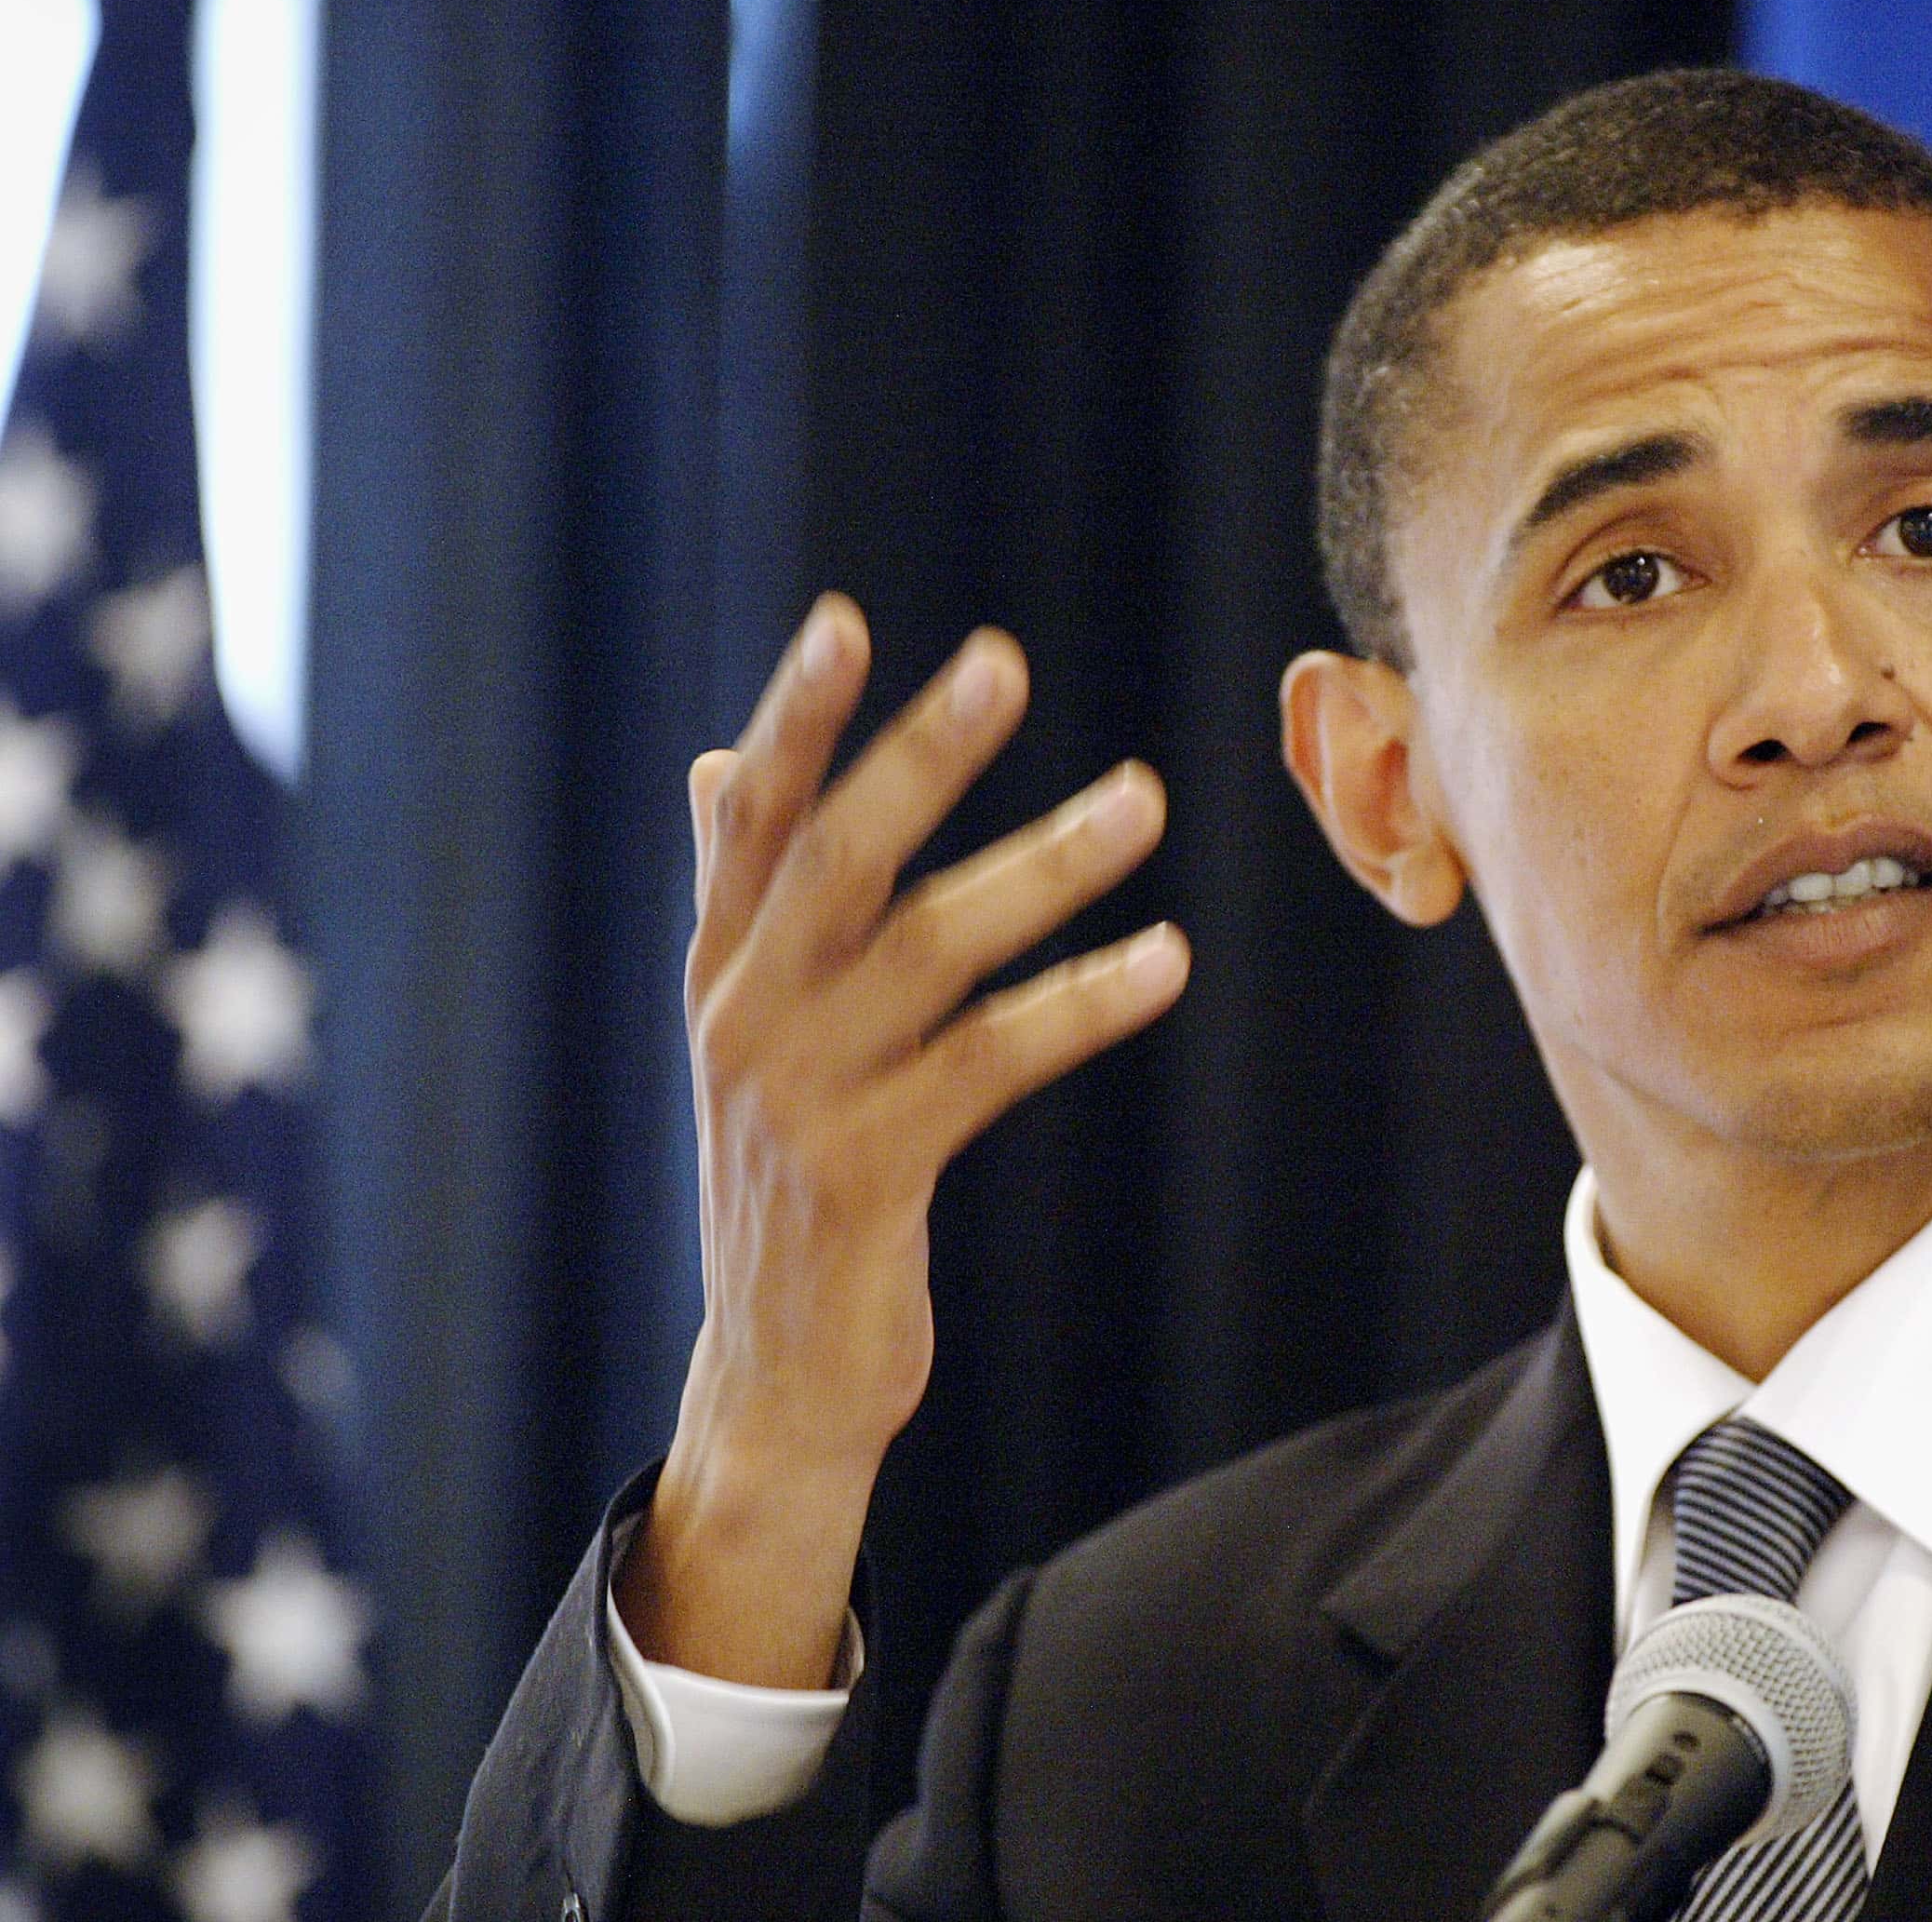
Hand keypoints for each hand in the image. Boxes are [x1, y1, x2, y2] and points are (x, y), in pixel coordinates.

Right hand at [617, 595, 1185, 1686]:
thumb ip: (742, 899)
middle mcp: (745, 1018)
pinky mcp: (866, 1175)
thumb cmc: (789, 1177)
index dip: (795, 720)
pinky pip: (990, 1063)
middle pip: (837, 859)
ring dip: (1043, 866)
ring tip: (1143, 800)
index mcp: (722, 971)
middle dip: (919, 754)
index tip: (845, 621)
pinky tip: (1163, 960)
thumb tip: (703, 763)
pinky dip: (1081, 1003)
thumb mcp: (750, 1033)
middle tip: (1003, 660)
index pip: (753, 821)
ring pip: (930, 950)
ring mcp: (799, 1099)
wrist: (774, 1376)